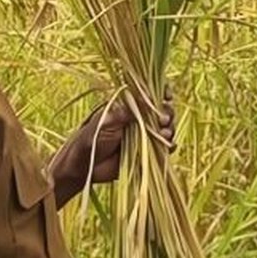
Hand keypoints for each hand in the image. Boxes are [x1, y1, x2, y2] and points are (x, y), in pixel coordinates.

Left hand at [50, 94, 175, 206]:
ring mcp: (145, 135)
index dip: (162, 92)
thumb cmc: (91, 138)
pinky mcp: (148, 152)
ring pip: (166, 128)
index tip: (167, 96)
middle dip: (167, 113)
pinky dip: (170, 146)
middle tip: (163, 120)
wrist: (86, 165)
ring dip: (169, 130)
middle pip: (163, 110)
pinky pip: (165, 147)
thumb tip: (149, 97)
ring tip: (164, 134)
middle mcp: (140, 119)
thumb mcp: (108, 120)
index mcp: (129, 106)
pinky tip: (170, 146)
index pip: (150, 94)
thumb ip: (127, 110)